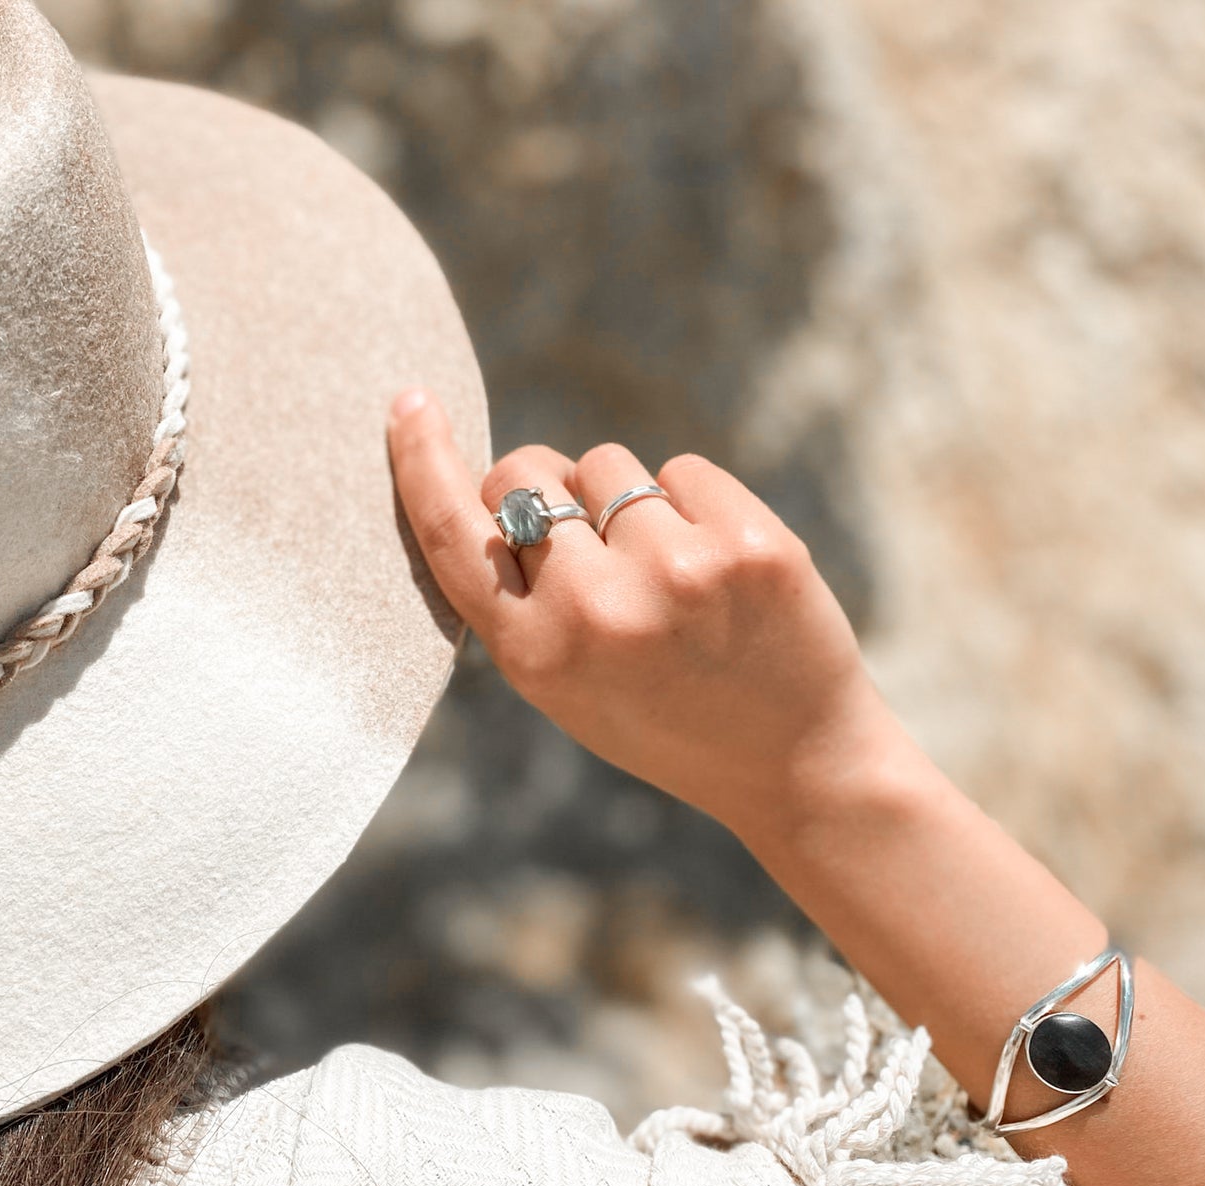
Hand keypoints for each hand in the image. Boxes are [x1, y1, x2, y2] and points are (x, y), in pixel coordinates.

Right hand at [386, 388, 896, 838]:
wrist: (794, 764)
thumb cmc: (666, 718)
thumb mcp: (566, 684)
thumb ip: (524, 598)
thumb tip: (503, 484)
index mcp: (534, 656)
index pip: (454, 537)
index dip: (423, 463)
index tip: (410, 403)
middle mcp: (596, 610)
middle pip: (525, 477)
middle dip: (543, 482)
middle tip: (583, 529)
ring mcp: (676, 572)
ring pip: (607, 466)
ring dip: (626, 500)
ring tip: (669, 575)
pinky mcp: (749, 543)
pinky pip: (681, 469)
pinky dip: (692, 503)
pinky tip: (719, 568)